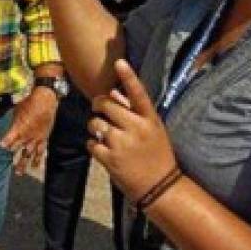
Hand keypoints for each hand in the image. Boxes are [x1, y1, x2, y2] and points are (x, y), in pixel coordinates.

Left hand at [0, 87, 58, 174]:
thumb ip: (13, 122)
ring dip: (23, 164)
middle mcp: (27, 135)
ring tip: (19, 173)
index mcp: (18, 128)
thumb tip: (8, 127)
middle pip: (17, 149)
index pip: (8, 140)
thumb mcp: (16, 110)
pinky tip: (35, 166)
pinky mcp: (43, 138)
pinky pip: (40, 151)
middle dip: (11, 156)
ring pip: (29, 154)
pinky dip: (37, 159)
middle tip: (6, 165)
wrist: (46, 100)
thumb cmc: (29, 102)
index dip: (4, 145)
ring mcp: (35, 138)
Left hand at [87, 60, 176, 201]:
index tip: (119, 62)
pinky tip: (102, 149)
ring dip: (95, 127)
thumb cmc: (157, 154)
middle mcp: (136, 129)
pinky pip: (91, 143)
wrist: (160, 187)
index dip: (129, 77)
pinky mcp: (110, 160)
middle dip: (98, 105)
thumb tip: (114, 92)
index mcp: (150, 120)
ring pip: (95, 124)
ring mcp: (122, 144)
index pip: (138, 93)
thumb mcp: (153, 130)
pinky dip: (93, 144)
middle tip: (98, 108)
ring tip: (103, 133)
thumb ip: (134, 110)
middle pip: (106, 105)